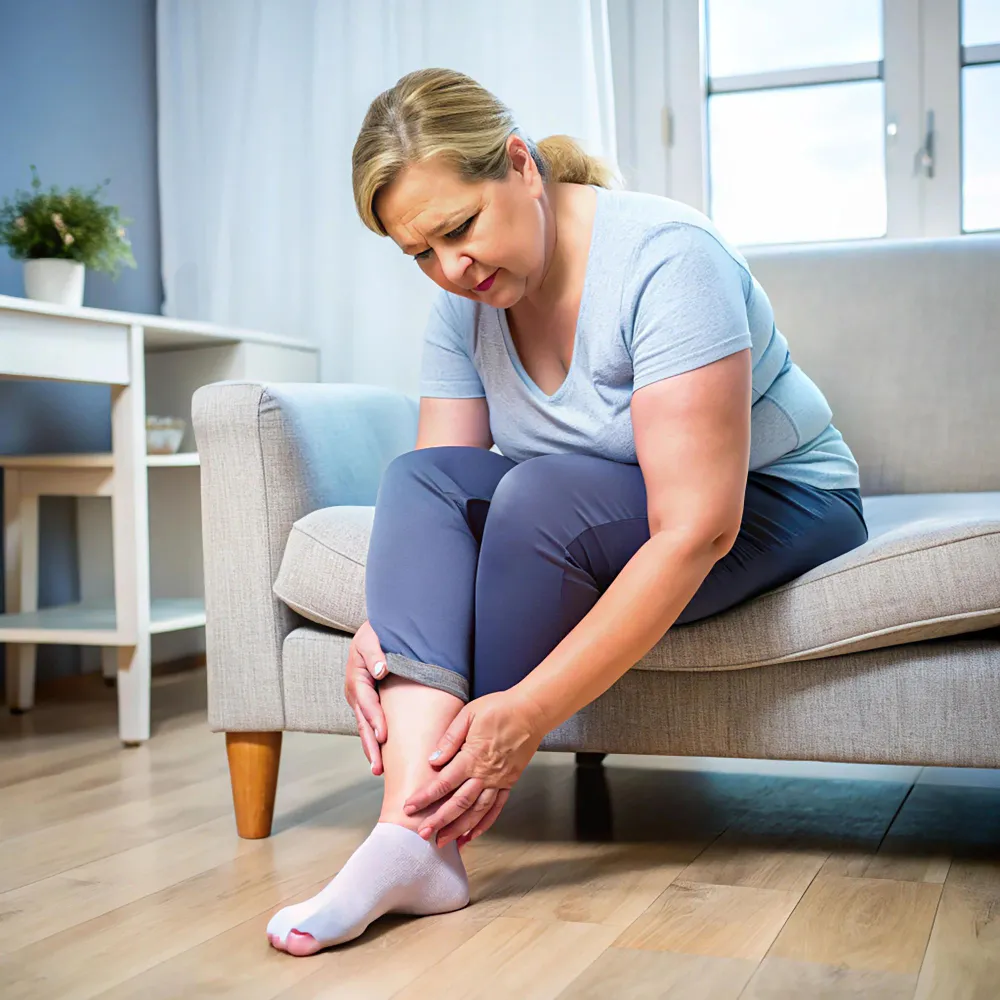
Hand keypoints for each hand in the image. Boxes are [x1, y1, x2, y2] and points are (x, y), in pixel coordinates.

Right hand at [343, 620, 387, 774]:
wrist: (373, 632)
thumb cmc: (375, 634)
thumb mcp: (372, 638)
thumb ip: (375, 654)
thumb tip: (381, 671)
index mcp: (357, 679)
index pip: (366, 703)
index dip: (375, 720)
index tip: (384, 736)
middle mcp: (355, 694)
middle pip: (363, 723)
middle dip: (370, 746)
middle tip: (378, 768)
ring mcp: (360, 701)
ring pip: (365, 728)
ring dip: (371, 749)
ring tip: (378, 771)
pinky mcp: (368, 704)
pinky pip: (371, 724)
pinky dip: (376, 740)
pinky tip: (383, 757)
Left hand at [403, 688, 546, 847]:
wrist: (532, 711)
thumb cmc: (499, 708)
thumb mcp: (468, 714)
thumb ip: (450, 739)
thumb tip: (433, 760)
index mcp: (472, 756)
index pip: (444, 783)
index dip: (425, 797)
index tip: (409, 808)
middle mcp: (486, 774)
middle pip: (459, 803)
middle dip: (439, 820)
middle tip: (422, 834)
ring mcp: (499, 781)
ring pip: (477, 811)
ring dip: (460, 828)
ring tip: (444, 841)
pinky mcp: (509, 782)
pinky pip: (496, 808)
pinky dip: (484, 824)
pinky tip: (472, 834)